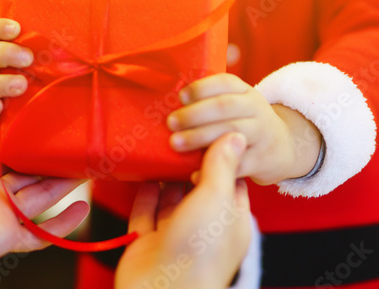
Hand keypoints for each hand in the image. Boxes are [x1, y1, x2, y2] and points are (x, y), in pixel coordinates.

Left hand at [0, 106, 87, 286]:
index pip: (6, 154)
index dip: (26, 139)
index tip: (47, 118)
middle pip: (30, 173)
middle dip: (53, 158)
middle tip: (79, 138)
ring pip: (41, 197)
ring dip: (65, 181)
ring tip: (90, 159)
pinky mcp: (1, 236)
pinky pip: (39, 234)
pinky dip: (62, 226)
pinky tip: (81, 206)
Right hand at [116, 133, 251, 288]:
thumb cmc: (198, 249)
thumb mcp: (217, 197)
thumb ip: (222, 165)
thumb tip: (235, 135)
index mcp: (231, 222)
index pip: (232, 182)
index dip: (223, 156)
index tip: (209, 129)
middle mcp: (205, 230)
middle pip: (199, 189)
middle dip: (190, 164)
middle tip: (180, 133)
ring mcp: (176, 236)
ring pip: (171, 200)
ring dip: (166, 176)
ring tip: (161, 146)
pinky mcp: (149, 242)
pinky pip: (146, 212)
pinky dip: (144, 192)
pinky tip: (143, 171)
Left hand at [166, 74, 321, 184]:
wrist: (283, 147)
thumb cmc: (246, 123)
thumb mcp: (238, 104)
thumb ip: (211, 101)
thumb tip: (170, 103)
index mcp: (246, 92)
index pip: (225, 82)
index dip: (201, 88)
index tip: (181, 97)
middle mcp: (257, 109)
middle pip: (224, 107)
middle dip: (194, 114)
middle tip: (171, 123)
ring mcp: (263, 134)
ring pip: (230, 132)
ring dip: (199, 137)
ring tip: (176, 143)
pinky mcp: (263, 160)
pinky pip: (236, 164)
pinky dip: (213, 167)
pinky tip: (194, 170)